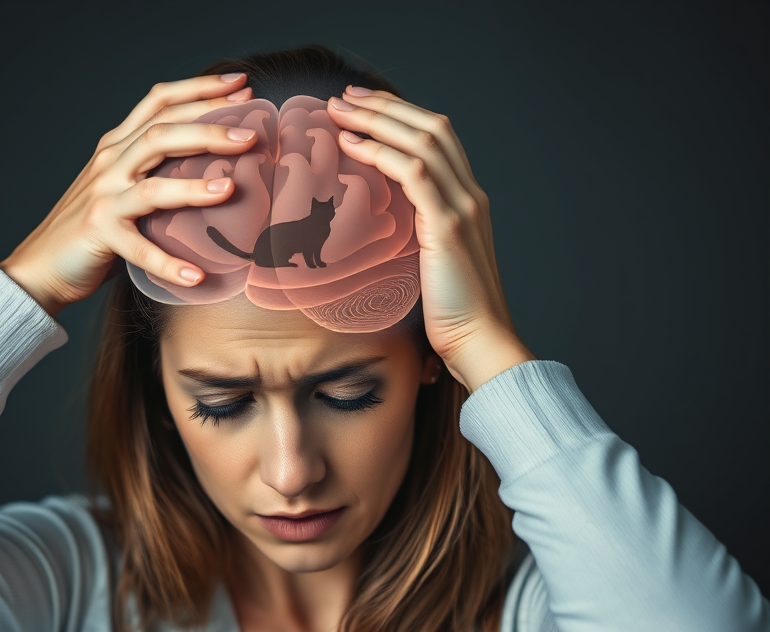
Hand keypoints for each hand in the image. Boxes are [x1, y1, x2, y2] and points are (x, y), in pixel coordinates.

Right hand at [0, 73, 257, 316]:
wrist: (42, 265)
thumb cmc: (95, 228)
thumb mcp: (124, 186)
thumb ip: (157, 170)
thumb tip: (220, 168)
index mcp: (118, 146)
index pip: (159, 102)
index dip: (199, 88)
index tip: (241, 84)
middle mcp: (109, 164)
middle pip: (161, 133)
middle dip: (208, 128)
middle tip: (251, 133)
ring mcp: (103, 198)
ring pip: (152, 185)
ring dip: (194, 188)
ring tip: (231, 190)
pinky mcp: (100, 235)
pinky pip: (139, 249)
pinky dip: (168, 263)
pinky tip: (196, 276)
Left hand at [327, 86, 534, 392]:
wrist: (480, 343)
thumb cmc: (452, 317)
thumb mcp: (432, 267)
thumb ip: (415, 239)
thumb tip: (378, 232)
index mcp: (468, 202)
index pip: (438, 140)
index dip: (401, 117)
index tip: (363, 109)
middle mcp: (470, 196)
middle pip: (432, 128)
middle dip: (386, 107)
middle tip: (345, 97)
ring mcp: (463, 208)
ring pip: (423, 142)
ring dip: (379, 121)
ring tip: (341, 112)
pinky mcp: (448, 227)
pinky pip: (415, 174)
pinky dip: (382, 153)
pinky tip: (353, 146)